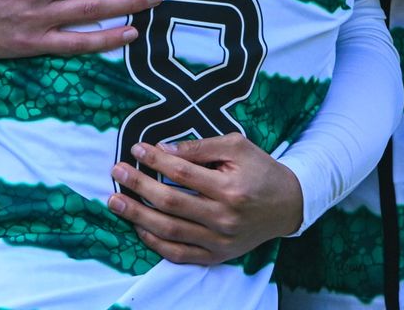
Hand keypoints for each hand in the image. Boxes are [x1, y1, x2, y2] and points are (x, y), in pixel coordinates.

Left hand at [108, 136, 302, 264]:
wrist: (288, 205)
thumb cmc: (260, 170)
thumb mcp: (237, 147)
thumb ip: (200, 147)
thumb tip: (164, 148)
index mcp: (230, 189)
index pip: (183, 174)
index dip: (157, 160)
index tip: (137, 149)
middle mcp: (224, 218)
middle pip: (171, 203)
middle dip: (139, 186)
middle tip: (117, 172)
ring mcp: (219, 241)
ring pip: (170, 231)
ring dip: (138, 216)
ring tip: (115, 201)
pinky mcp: (217, 255)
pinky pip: (179, 254)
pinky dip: (155, 243)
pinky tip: (139, 227)